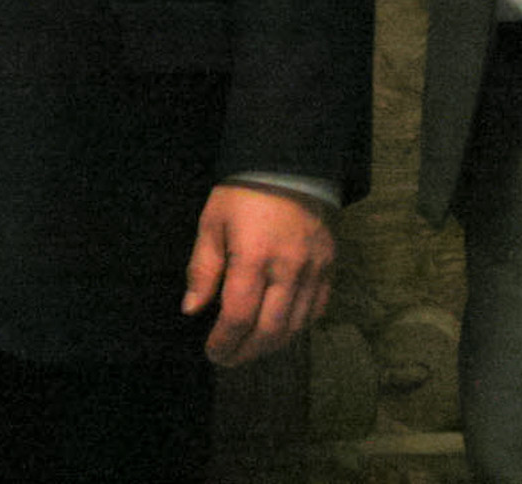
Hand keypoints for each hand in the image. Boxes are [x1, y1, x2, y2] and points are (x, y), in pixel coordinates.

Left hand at [181, 183, 334, 367]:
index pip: (238, 316)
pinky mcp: (329, 264)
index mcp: (254, 255)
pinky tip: (280, 326)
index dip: (224, 342)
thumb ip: (203, 268)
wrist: (289, 162)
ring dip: (270, 344)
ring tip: (251, 346)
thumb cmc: (244, 193)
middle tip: (229, 357)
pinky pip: (316, 309)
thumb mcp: (212, 222)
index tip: (212, 351)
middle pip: (269, 330)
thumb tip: (192, 309)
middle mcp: (288, 267)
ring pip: (295, 326)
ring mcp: (313, 267)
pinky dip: (297, 326)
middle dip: (245, 352)